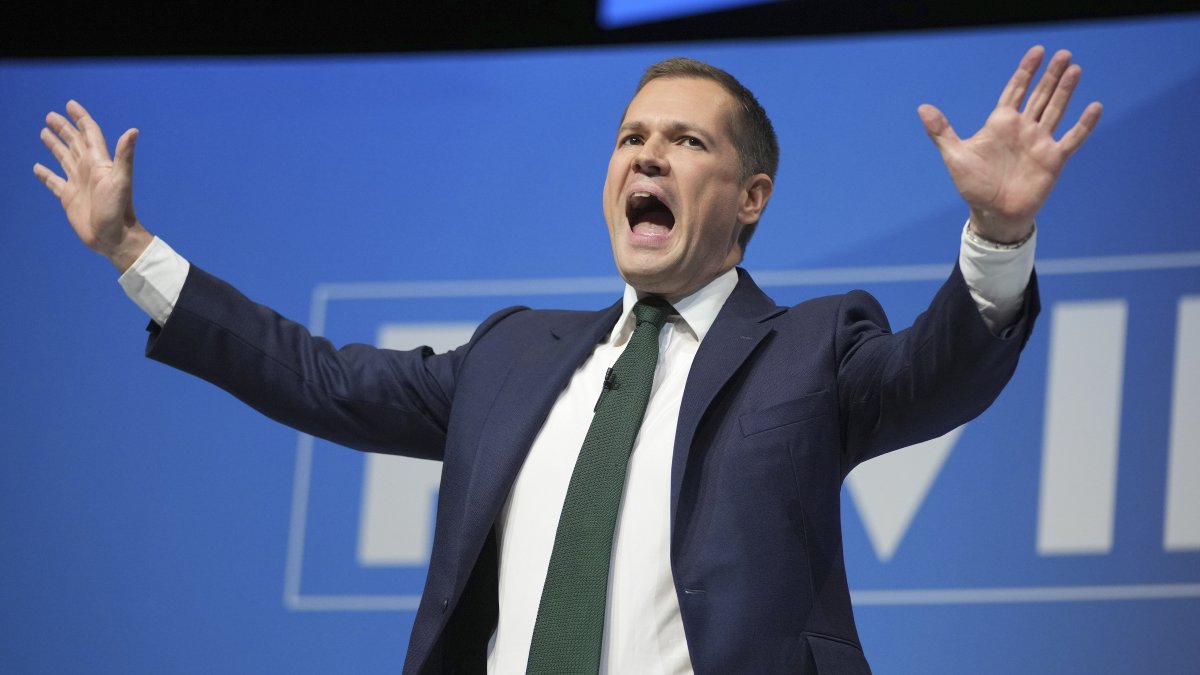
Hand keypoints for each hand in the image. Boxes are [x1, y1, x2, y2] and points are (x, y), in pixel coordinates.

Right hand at [34, 101, 151, 271]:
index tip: (70, 105)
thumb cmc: (119, 210)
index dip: (80, 119)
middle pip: (74, 143)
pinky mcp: (69, 198)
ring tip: (44, 132)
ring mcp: (78, 183)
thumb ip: (124, 156)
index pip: (89, 134)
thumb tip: (133, 131)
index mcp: (99, 162)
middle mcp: (88, 170)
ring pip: (63, 158)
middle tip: (51, 115)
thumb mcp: (121, 181)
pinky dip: (45, 174)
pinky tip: (37, 167)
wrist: (114, 238)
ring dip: (55, 145)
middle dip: (64, 128)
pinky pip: (54, 181)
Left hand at [918, 46, 1102, 242]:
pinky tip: (1094, 106)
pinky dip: (1084, 124)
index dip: (1025, 71)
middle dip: (1051, 75)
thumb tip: (922, 107)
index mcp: (1001, 124)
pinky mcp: (1053, 159)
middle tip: (1063, 53)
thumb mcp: (955, 156)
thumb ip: (941, 131)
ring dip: (1065, 90)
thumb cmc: (973, 186)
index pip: (1015, 90)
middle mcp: (1023, 129)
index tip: (1037, 51)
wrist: (993, 213)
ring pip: (1055, 110)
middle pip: (1039, 95)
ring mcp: (1039, 142)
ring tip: (1074, 69)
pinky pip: (1072, 138)